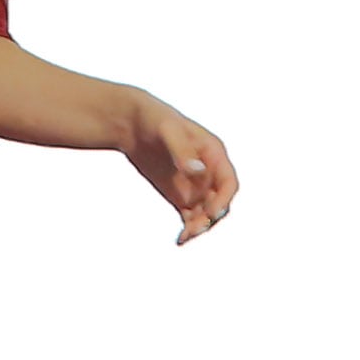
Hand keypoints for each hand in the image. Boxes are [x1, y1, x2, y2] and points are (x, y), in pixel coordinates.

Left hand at [115, 92, 239, 245]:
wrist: (131, 124)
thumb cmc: (153, 119)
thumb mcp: (167, 131)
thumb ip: (182, 151)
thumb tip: (199, 171)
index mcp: (214, 154)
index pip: (228, 183)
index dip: (224, 200)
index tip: (212, 213)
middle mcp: (209, 173)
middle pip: (219, 203)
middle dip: (210, 218)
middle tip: (193, 229)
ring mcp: (195, 186)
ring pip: (205, 214)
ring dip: (199, 227)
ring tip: (184, 236)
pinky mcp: (180, 196)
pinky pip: (190, 217)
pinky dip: (188, 229)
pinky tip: (179, 240)